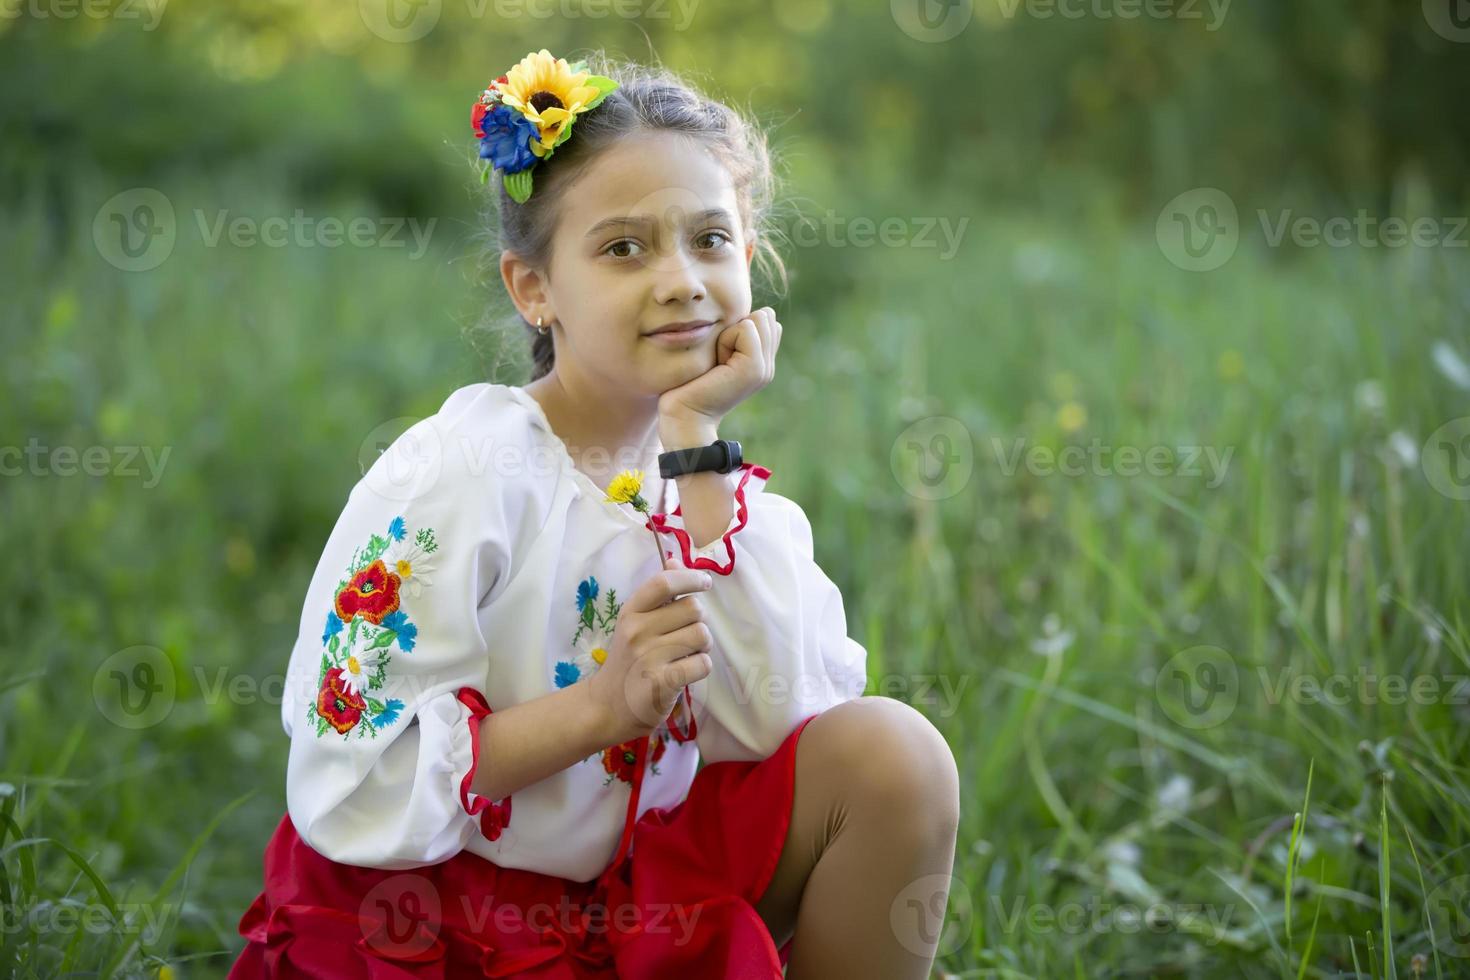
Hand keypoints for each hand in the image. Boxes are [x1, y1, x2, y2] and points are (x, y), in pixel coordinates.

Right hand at [587, 559, 714, 744]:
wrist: (607, 707)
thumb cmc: (628, 661)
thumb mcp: (635, 623)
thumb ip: (657, 595)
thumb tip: (676, 561)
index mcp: (631, 612)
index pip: (664, 582)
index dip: (690, 577)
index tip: (704, 582)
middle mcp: (637, 631)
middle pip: (693, 608)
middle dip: (699, 621)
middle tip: (688, 634)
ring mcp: (649, 657)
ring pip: (702, 635)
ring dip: (703, 645)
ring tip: (687, 654)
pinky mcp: (662, 682)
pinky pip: (702, 663)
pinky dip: (701, 667)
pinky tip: (686, 672)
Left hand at [657, 307, 781, 435]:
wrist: (685, 415)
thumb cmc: (690, 384)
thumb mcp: (716, 352)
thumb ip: (734, 335)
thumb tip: (750, 314)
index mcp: (761, 362)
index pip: (765, 320)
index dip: (737, 328)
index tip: (720, 355)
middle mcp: (768, 366)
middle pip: (764, 317)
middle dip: (735, 328)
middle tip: (718, 358)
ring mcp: (765, 368)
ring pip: (757, 320)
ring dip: (729, 334)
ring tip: (718, 362)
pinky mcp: (755, 367)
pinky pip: (746, 328)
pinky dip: (726, 340)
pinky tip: (718, 364)